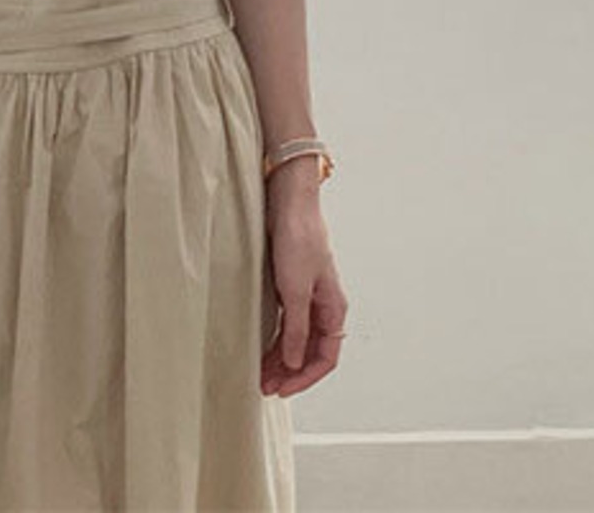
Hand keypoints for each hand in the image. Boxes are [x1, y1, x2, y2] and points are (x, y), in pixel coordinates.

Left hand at [259, 172, 347, 397]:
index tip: (283, 389)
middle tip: (265, 386)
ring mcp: (306, 296)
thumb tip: (293, 362)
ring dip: (280, 358)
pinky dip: (275, 339)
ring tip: (260, 373)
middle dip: (289, 372)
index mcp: (333, 308)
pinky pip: (286, 323)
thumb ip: (296, 329)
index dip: (305, 377)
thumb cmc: (298, 239)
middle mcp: (323, 306)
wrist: (288, 204)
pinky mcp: (290, 286)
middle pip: (309, 351)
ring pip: (297, 339)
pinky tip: (261, 348)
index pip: (325, 357)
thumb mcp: (295, 290)